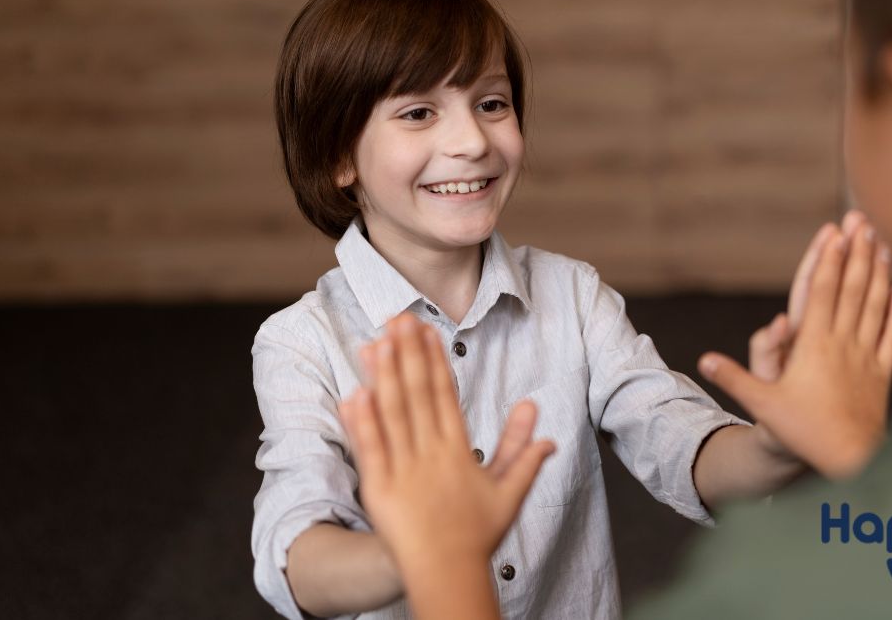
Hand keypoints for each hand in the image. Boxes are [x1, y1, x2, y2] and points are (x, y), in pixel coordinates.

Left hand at [338, 313, 553, 613]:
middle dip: (407, 352)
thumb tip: (537, 414)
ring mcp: (405, 470)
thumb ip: (523, 452)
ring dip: (383, 375)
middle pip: (417, 393)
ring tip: (376, 341)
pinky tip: (354, 392)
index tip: (426, 330)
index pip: (445, 394)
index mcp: (459, 450)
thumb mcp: (509, 492)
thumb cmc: (476, 536)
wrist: (448, 574)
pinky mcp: (380, 489)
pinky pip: (370, 449)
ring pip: (392, 414)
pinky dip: (362, 422)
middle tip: (398, 317)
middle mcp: (432, 454)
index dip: (433, 359)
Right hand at [700, 216, 891, 478]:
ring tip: (881, 242)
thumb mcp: (763, 405)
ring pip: (875, 304)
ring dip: (878, 270)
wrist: (850, 460)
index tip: (835, 230)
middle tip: (861, 220)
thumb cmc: (804, 433)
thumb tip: (703, 360)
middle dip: (856, 251)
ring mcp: (867, 355)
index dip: (828, 259)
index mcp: (814, 346)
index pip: (822, 292)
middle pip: (852, 288)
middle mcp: (844, 343)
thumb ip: (734, 379)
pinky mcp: (882, 371)